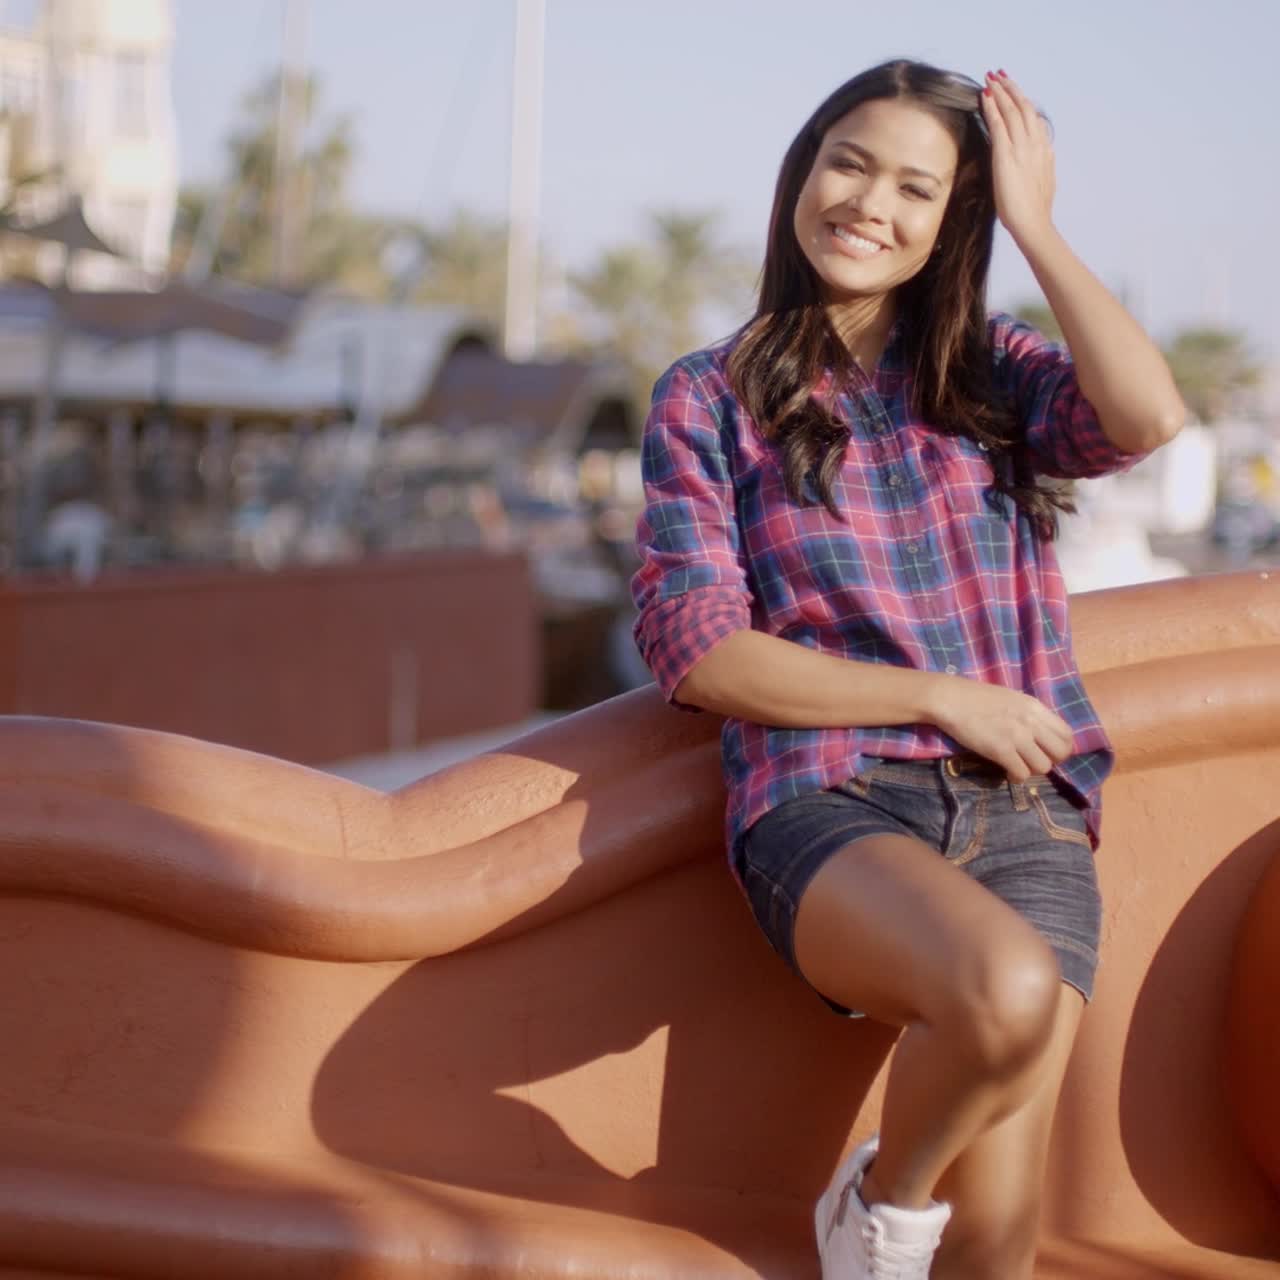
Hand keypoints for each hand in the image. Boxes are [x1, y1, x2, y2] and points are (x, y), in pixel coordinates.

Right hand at [925, 674, 1075, 780]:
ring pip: (1043, 767)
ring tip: (1019, 766)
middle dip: (1051, 762)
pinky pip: (1021, 774)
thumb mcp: (1011, 698)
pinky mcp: (1000, 750)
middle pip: (1061, 753)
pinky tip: (1007, 772)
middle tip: (1034, 761)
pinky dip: (1016, 777)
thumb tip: (1039, 733)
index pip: (1067, 734)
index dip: (1061, 748)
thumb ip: (1028, 714)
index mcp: (1035, 707)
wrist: (950, 698)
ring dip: (1032, 771)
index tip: (1047, 751)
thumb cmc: (975, 697)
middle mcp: (1031, 722)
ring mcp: (1016, 737)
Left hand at [981, 70, 1055, 246]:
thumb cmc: (1034, 212)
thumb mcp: (1042, 182)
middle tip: (999, 74)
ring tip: (991, 78)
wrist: (1033, 223)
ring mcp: (1022, 148)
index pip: (1032, 118)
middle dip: (1011, 89)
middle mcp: (1035, 144)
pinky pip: (998, 125)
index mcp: (1044, 150)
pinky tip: (985, 96)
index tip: (1014, 90)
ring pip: (1011, 111)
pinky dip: (992, 107)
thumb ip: (1039, 166)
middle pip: (1023, 108)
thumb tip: (1038, 161)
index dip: (1022, 101)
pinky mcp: (1006, 155)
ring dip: (1001, 92)